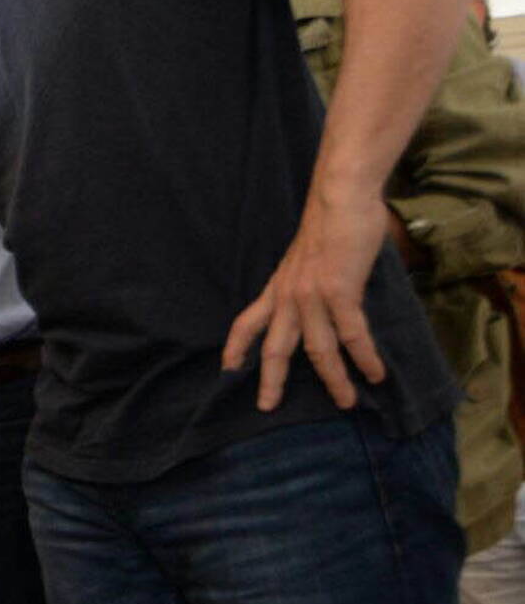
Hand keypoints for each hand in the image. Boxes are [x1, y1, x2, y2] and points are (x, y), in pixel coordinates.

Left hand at [223, 186, 388, 410]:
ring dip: (334, 380)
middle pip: (274, 348)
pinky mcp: (338, 292)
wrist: (339, 197)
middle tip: (267, 406)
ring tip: (347, 402)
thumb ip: (310, 281)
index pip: (247, 322)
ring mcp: (311, 296)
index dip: (236, 347)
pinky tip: (375, 374)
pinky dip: (364, 358)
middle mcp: (288, 296)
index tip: (227, 367)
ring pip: (318, 351)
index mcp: (277, 288)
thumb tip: (327, 296)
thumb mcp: (307, 258)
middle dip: (271, 380)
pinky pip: (351, 335)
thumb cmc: (331, 222)